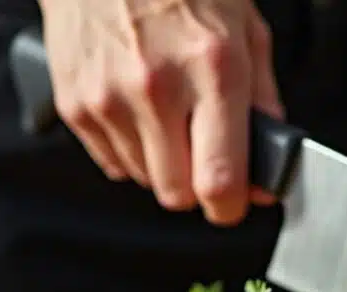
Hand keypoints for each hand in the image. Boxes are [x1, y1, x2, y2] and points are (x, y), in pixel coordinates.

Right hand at [39, 0, 280, 224]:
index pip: (220, 179)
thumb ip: (264, 102)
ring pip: (146, 181)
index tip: (236, 203)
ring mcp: (109, 98)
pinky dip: (132, 150)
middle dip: (198, 188)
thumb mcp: (246, 30)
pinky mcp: (75, 104)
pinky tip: (140, 111)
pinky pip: (113, 163)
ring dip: (164, 165)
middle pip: (178, 194)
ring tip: (170, 117)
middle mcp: (157, 87)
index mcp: (212, 69)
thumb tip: (271, 159)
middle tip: (206, 157)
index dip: (231, 206)